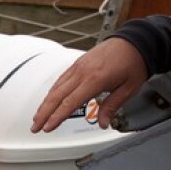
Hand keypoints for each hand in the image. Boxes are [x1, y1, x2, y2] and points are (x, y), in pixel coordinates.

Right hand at [31, 37, 148, 131]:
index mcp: (95, 79)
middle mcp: (82, 72)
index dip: (57, 117)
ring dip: (44, 104)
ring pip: (55, 88)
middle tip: (35, 127)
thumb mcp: (128, 89)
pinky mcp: (77, 64)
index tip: (48, 127)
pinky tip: (48, 100)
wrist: (135, 42)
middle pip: (56, 96)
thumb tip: (102, 123)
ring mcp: (78, 67)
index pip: (70, 102)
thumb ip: (112, 107)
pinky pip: (60, 80)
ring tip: (38, 117)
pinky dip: (51, 92)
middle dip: (43, 113)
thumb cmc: (133, 62)